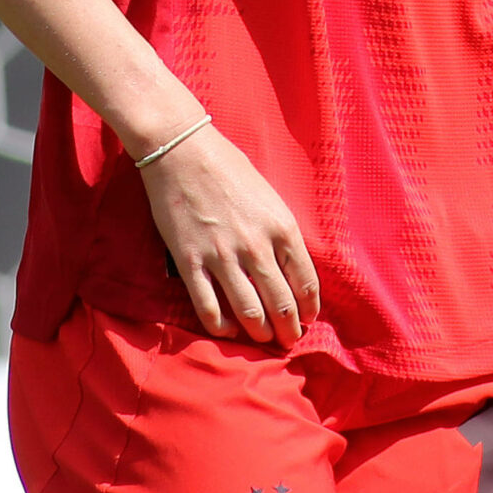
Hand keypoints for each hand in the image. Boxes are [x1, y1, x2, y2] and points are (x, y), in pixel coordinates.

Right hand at [135, 124, 320, 347]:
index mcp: (282, 227)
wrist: (183, 152)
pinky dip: (220, 325)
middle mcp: (257, 246)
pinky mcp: (190, 262)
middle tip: (289, 340)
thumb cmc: (230, 169)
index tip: (309, 319)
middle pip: (280, 302)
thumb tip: (289, 267)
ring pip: (248, 311)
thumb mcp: (270, 198)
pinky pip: (208, 306)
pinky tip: (227, 329)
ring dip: (258, 332)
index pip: (305, 281)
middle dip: (288, 328)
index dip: (309, 307)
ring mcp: (222, 256)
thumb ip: (281, 233)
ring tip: (262, 340)